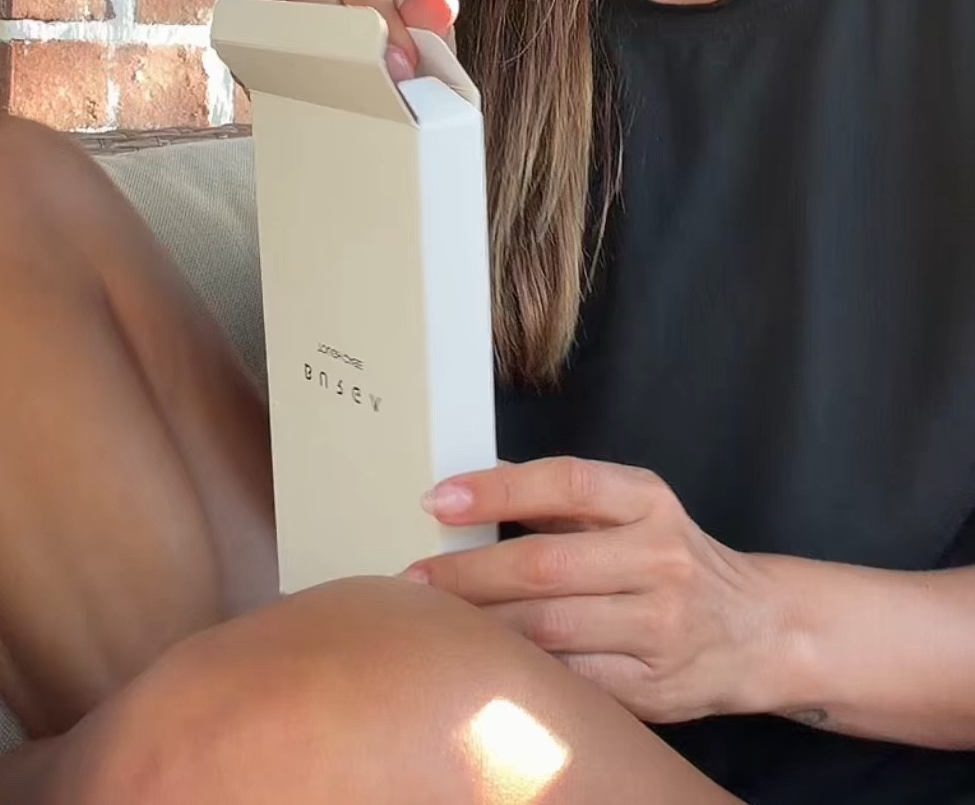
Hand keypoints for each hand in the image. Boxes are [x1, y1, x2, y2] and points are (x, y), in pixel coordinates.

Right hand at [244, 0, 456, 82]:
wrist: (368, 89)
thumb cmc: (392, 52)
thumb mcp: (421, 38)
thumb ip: (431, 23)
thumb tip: (438, 6)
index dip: (379, 9)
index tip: (400, 61)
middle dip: (338, 24)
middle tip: (368, 72)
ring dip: (300, 41)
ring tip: (333, 79)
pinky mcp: (244, 30)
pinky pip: (241, 34)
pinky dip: (267, 59)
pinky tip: (298, 84)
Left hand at [406, 457, 785, 724]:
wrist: (757, 630)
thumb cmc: (674, 559)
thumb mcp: (636, 510)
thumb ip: (566, 498)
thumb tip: (477, 480)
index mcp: (648, 500)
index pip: (565, 483)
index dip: (496, 490)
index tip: (437, 500)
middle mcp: (659, 558)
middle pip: (546, 564)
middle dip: (468, 574)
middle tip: (412, 580)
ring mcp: (659, 627)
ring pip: (551, 629)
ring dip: (483, 627)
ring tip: (433, 624)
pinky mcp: (651, 688)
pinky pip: (570, 679)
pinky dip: (522, 670)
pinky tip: (485, 664)